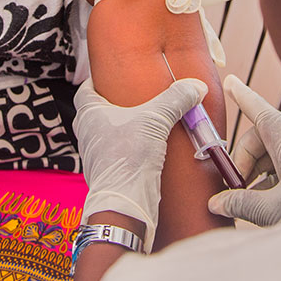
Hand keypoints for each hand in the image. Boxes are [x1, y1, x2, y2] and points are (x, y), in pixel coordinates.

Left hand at [73, 76, 206, 251]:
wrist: (125, 203)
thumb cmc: (128, 159)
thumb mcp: (156, 120)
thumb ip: (176, 99)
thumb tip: (194, 86)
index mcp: (90, 115)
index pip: (86, 90)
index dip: (98, 81)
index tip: (114, 76)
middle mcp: (88, 134)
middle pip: (99, 111)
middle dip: (117, 104)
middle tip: (137, 97)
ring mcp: (97, 155)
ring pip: (109, 132)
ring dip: (125, 126)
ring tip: (147, 121)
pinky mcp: (110, 172)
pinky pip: (118, 151)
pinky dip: (131, 146)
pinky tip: (148, 146)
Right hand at [208, 75, 280, 226]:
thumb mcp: (271, 211)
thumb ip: (240, 203)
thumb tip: (216, 203)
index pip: (266, 116)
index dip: (247, 99)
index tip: (231, 83)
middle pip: (263, 139)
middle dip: (243, 157)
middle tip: (233, 184)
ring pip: (271, 157)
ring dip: (253, 173)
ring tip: (244, 198)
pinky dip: (265, 184)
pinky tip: (258, 205)